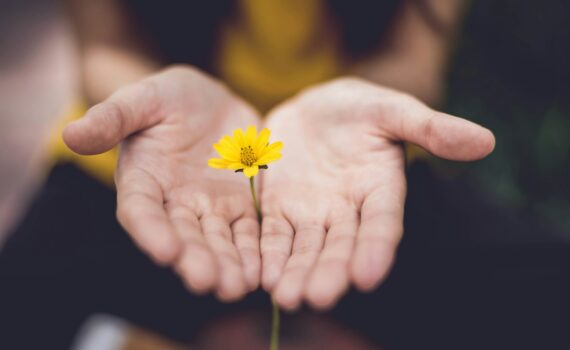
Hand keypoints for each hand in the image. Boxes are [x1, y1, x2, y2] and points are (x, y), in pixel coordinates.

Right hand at [63, 66, 260, 300]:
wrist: (209, 102)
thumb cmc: (168, 98)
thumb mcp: (142, 99)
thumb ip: (112, 117)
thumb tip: (70, 134)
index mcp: (143, 181)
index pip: (141, 211)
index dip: (151, 231)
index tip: (165, 251)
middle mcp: (174, 203)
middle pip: (183, 236)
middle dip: (195, 259)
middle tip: (208, 282)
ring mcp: (209, 208)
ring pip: (218, 241)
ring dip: (227, 265)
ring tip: (238, 286)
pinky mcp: (241, 206)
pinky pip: (248, 232)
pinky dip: (254, 252)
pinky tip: (263, 271)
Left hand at [260, 77, 494, 309]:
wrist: (313, 108)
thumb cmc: (358, 108)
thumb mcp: (392, 110)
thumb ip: (431, 127)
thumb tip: (486, 141)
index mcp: (380, 189)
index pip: (382, 224)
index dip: (376, 248)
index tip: (368, 276)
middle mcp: (347, 210)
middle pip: (340, 246)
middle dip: (330, 272)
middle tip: (318, 297)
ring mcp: (312, 213)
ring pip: (305, 248)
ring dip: (296, 272)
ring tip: (287, 297)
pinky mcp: (279, 209)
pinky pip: (273, 235)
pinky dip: (268, 254)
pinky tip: (260, 275)